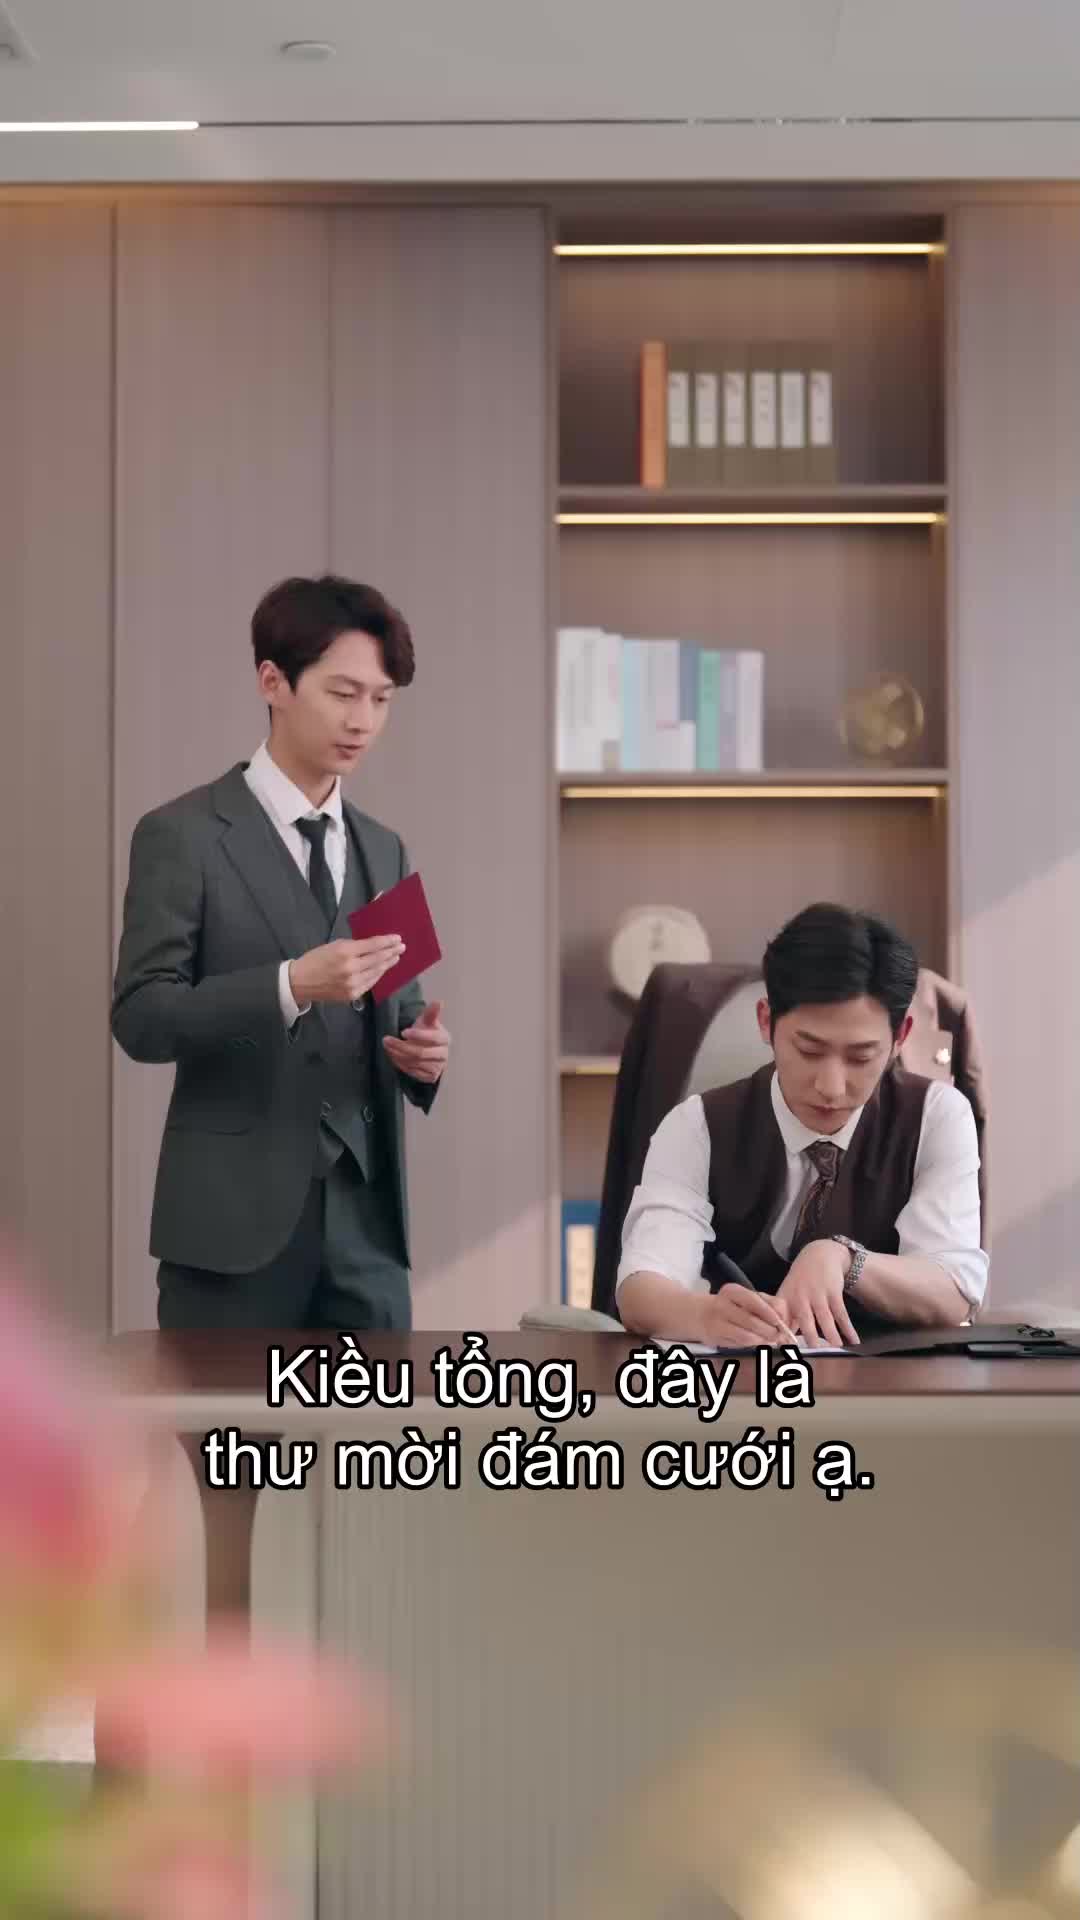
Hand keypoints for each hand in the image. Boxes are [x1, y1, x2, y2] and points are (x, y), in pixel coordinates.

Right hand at [288, 936, 403, 1006]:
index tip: (397, 938)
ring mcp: (353, 984)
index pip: (373, 946)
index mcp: (345, 952)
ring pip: (376, 972)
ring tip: (395, 957)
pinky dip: (378, 975)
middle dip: (391, 952)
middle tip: (401, 947)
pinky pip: (370, 983)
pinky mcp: (352, 995)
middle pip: (378, 959)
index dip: (387, 942)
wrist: (300, 982)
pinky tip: (382, 970)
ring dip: (387, 964)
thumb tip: (374, 945)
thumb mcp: (334, 945)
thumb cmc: (316, 959)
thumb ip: (354, 946)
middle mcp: (351, 968)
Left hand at [382, 1001, 450, 1084]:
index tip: (403, 1032)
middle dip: (400, 1046)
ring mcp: (437, 1067)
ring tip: (387, 1047)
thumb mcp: (428, 1021)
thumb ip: (431, 1012)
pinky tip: (393, 1057)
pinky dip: (400, 1065)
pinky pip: (412, 1072)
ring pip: (414, 1063)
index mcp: (445, 1039)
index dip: (418, 1035)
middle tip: (386, 1040)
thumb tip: (439, 1001)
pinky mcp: (430, 1077)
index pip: (433, 1038)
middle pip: (420, 1053)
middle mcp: (443, 1055)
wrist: (431, 1051)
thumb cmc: (427, 1033)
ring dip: (397, 1055)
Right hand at [696, 1283, 798, 1349]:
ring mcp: (717, 1321)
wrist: (698, 1314)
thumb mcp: (744, 1299)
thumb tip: (784, 1322)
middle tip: (780, 1336)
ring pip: (747, 1334)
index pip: (755, 1300)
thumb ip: (766, 1306)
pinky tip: (758, 1343)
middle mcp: (723, 1303)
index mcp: (733, 1291)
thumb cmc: (729, 1307)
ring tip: (771, 1340)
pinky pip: (739, 1342)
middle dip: (770, 1330)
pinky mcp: (715, 1336)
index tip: (781, 1322)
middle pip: (752, 1320)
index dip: (770, 1312)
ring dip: (763, 1340)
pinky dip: (753, 1344)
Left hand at [776, 1241, 860, 1345]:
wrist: (819, 1255)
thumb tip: (783, 1340)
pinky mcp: (834, 1292)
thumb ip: (786, 1316)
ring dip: (832, 1334)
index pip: (784, 1319)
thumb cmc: (801, 1279)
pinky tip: (854, 1339)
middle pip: (805, 1319)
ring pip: (826, 1318)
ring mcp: (818, 1294)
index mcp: (787, 1299)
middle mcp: (801, 1297)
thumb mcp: (788, 1292)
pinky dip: (848, 1328)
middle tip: (815, 1350)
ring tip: (837, 1348)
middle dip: (810, 1335)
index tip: (788, 1348)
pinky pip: (842, 1313)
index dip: (785, 1333)